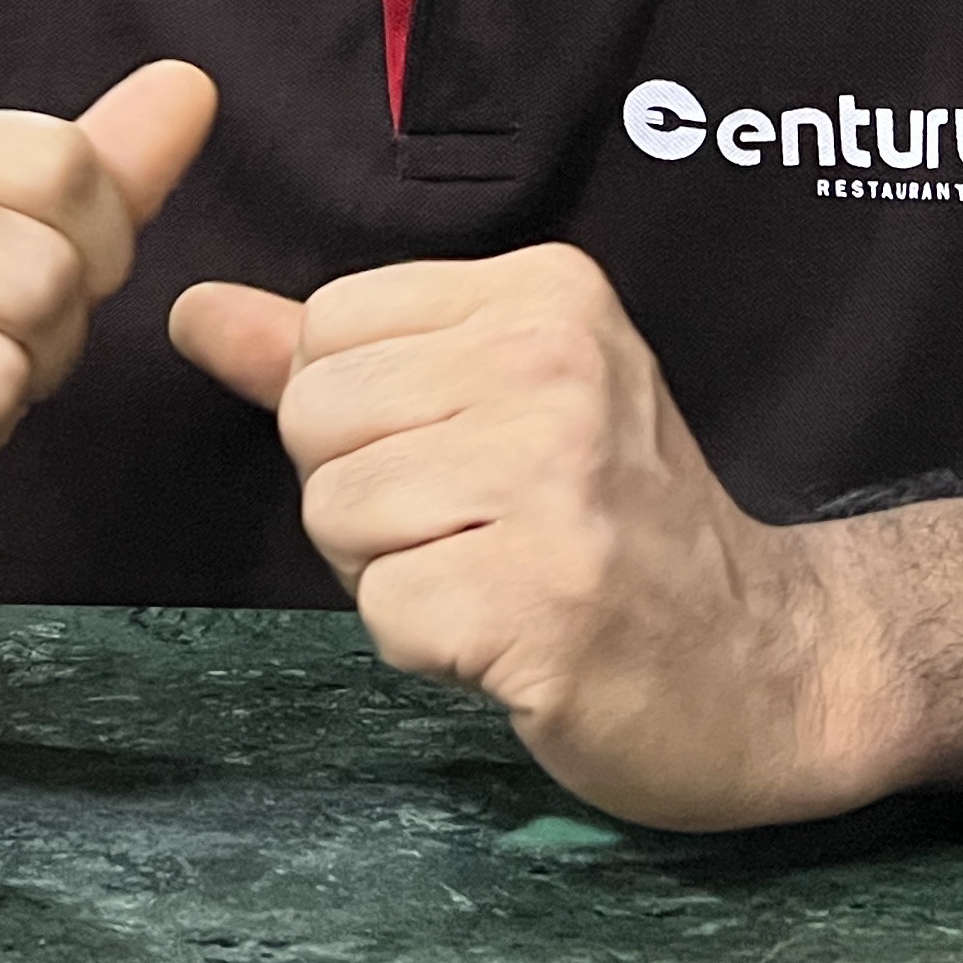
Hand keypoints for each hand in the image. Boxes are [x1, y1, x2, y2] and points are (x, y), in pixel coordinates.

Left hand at [172, 246, 867, 829]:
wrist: (769, 669)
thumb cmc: (618, 528)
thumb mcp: (496, 400)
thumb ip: (337, 354)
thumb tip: (193, 310)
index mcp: (544, 292)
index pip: (329, 326)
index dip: (362, 416)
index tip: (467, 457)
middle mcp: (553, 365)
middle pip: (316, 420)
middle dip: (366, 497)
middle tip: (483, 531)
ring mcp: (553, 481)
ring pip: (336, 514)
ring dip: (394, 574)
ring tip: (498, 579)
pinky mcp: (541, 600)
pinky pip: (383, 613)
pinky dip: (427, 645)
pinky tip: (510, 638)